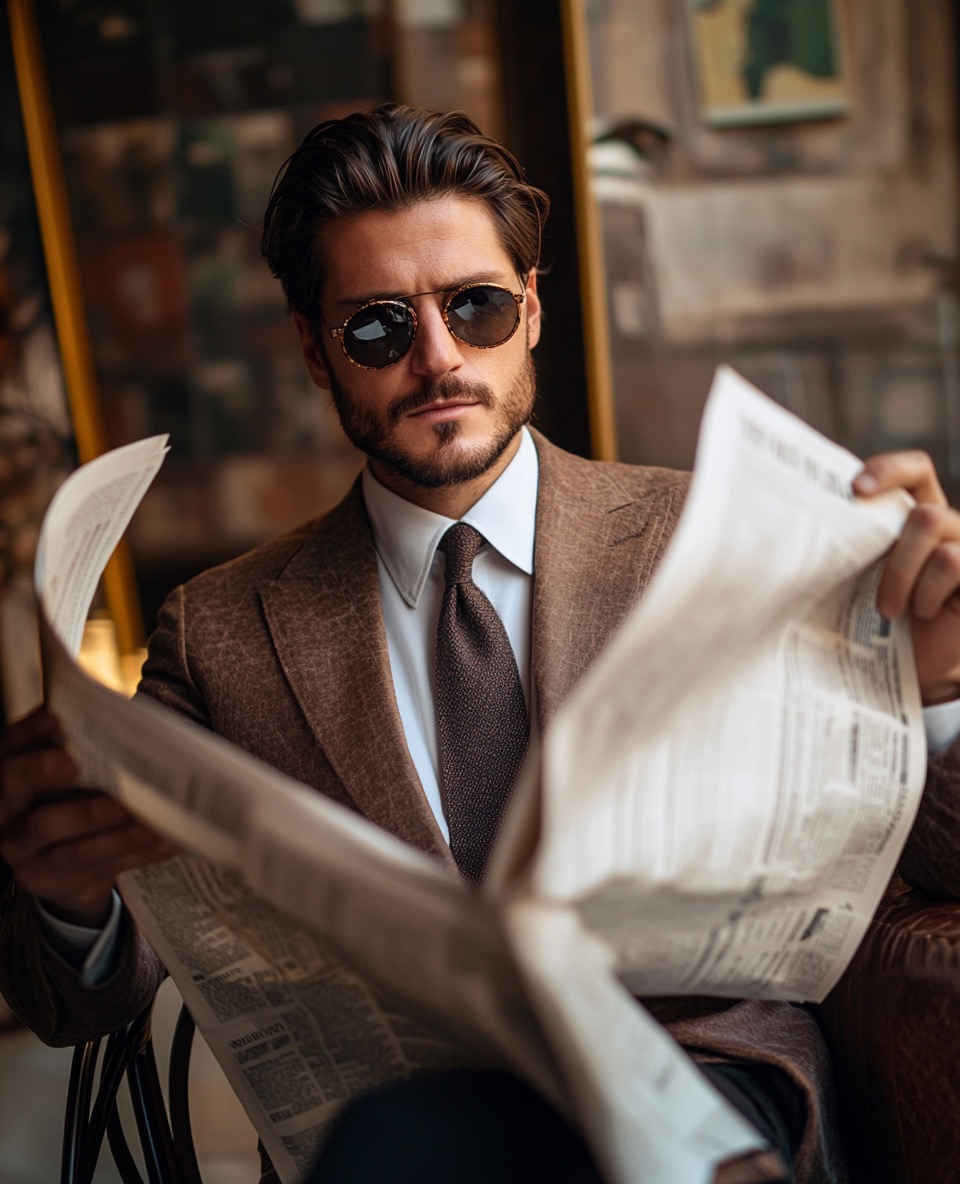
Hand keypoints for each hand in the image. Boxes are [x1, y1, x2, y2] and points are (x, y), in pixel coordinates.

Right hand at [0, 706, 176, 925]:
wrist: (66, 862)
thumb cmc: (77, 798)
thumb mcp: (75, 774)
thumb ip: (92, 752)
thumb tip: (137, 729)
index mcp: (13, 768)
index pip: (14, 744)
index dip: (32, 730)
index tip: (58, 719)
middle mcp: (8, 808)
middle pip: (18, 786)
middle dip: (46, 773)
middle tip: (76, 765)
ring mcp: (22, 848)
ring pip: (63, 839)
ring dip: (112, 832)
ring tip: (149, 822)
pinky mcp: (46, 878)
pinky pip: (93, 867)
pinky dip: (134, 853)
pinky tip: (166, 841)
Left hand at [853, 450, 959, 704]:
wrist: (916, 668)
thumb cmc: (878, 621)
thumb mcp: (856, 581)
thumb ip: (844, 552)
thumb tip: (782, 537)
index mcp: (912, 517)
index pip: (914, 472)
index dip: (889, 470)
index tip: (855, 488)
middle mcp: (944, 527)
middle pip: (923, 507)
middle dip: (892, 549)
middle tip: (864, 575)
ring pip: (935, 527)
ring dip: (903, 572)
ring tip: (889, 610)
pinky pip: (953, 561)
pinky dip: (928, 589)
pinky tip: (920, 612)